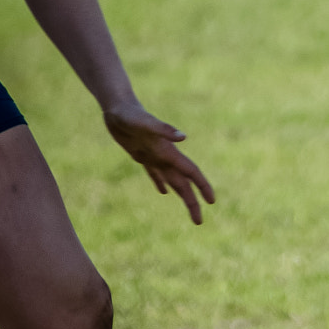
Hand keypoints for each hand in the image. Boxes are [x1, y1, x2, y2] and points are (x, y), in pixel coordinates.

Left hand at [103, 100, 215, 224]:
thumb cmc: (129, 114)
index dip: (203, 187)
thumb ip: (163, 129)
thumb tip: (183, 137)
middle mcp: (165, 156)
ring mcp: (154, 156)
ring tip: (191, 210)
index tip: (212, 202)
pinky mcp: (141, 155)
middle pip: (184, 183)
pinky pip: (155, 174)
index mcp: (168, 152)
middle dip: (193, 202)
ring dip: (182, 195)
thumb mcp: (143, 122)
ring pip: (172, 180)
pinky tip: (163, 192)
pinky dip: (161, 183)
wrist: (117, 106)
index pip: (191, 173)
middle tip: (198, 222)